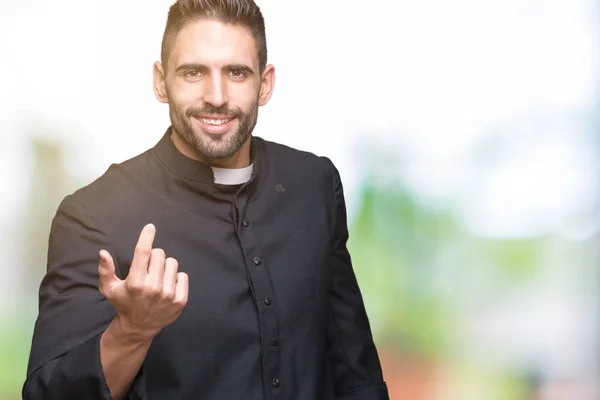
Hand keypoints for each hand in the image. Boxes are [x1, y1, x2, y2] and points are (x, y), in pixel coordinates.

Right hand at [98, 223, 188, 341]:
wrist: (139, 327)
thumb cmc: (123, 304)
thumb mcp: (109, 288)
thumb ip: (105, 270)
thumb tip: (103, 252)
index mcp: (135, 282)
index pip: (143, 252)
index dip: (147, 236)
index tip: (150, 227)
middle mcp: (153, 287)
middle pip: (160, 254)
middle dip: (153, 258)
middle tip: (148, 270)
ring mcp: (168, 294)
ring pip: (172, 263)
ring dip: (164, 267)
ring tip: (157, 279)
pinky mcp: (180, 300)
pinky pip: (182, 275)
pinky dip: (175, 278)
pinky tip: (166, 287)